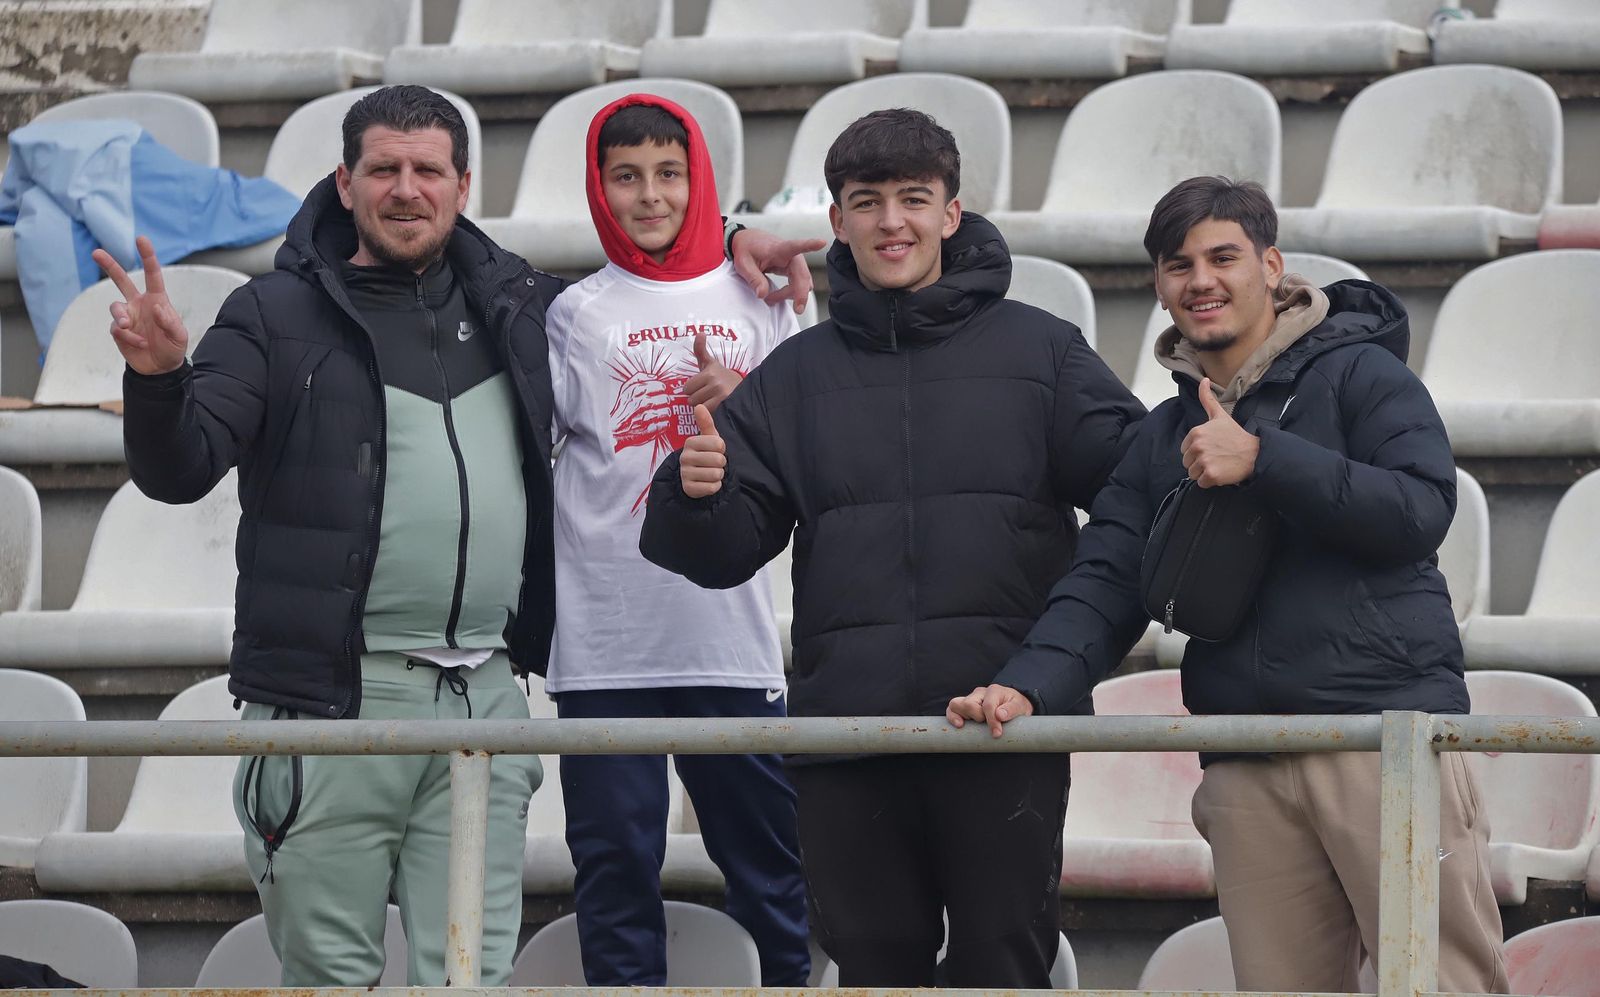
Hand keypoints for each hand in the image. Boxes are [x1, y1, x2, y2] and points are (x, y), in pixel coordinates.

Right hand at [93, 236, 189, 375]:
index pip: (152, 275)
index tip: (141, 239)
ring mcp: (127, 316)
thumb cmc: (172, 348)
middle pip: (121, 280)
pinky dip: (128, 338)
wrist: (160, 368)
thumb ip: (170, 322)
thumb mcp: (179, 336)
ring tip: (126, 327)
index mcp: (156, 300)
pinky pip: (117, 329)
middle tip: (96, 252)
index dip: (147, 257)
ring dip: (120, 317)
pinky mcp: (118, 330)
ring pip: (115, 307)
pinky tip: (139, 344)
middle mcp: (139, 304)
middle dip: (109, 265)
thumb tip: (157, 309)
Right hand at [680, 404, 726, 498]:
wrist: (694, 478)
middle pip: (719, 460)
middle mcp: (685, 457)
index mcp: (690, 442)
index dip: (721, 449)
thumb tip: (698, 405)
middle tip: (713, 463)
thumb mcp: (708, 438)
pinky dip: (714, 486)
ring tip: (710, 472)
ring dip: (718, 475)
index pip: (719, 444)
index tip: (714, 450)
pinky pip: (712, 487)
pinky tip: (707, 483)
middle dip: (721, 463)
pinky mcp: (689, 488)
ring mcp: (685, 473)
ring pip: (716, 474)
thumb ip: (706, 422)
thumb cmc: (705, 453)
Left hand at [682, 331, 741, 411]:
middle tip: (709, 394)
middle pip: (691, 399)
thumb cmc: (720, 377)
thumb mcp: (710, 364)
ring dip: (704, 406)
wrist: (742, 389)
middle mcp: (715, 383)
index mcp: (709, 372)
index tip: (703, 387)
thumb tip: (700, 333)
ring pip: (698, 407)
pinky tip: (717, 407)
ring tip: (713, 400)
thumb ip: (701, 350)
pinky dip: (710, 413)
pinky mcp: (725, 406)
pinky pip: (707, 413)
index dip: (693, 389)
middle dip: (698, 398)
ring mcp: (721, 395)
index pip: (686, 388)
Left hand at [731, 228, 825, 315]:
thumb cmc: (746, 249)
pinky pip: (797, 285)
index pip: (796, 246)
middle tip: (797, 309)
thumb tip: (763, 294)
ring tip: (770, 299)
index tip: (821, 242)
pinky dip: (789, 293)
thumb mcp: (743, 264)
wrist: (747, 242)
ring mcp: (794, 263)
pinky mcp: (793, 270)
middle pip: (802, 276)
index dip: (810, 244)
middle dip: (801, 293)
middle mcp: (791, 255)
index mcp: (779, 248)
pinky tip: (776, 296)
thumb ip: (754, 278)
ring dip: (790, 294)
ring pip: (801, 283)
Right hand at [946, 684, 1034, 737]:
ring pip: (956, 704)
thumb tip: (1000, 715)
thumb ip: (1011, 709)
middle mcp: (980, 693)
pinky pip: (952, 709)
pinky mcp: (965, 706)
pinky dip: (952, 717)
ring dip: (963, 716)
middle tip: (987, 725)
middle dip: (977, 717)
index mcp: (994, 691)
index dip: (991, 721)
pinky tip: (959, 725)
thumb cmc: (1016, 705)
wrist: (1014, 704)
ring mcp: (971, 698)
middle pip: (969, 704)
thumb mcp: (1020, 707)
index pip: (988, 706)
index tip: (997, 734)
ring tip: (973, 725)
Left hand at [1182, 377, 1259, 487]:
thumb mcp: (1220, 415)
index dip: (1198, 451)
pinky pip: (1201, 483)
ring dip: (1204, 473)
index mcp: (1196, 432)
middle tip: (1217, 457)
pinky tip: (1221, 472)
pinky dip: (1210, 481)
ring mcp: (1203, 461)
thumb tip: (1204, 380)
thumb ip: (1207, 398)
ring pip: (1192, 474)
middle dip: (1200, 463)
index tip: (1212, 448)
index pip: (1185, 450)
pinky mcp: (1210, 475)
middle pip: (1187, 463)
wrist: (1254, 453)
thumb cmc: (1236, 436)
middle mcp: (1197, 446)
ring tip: (1219, 464)